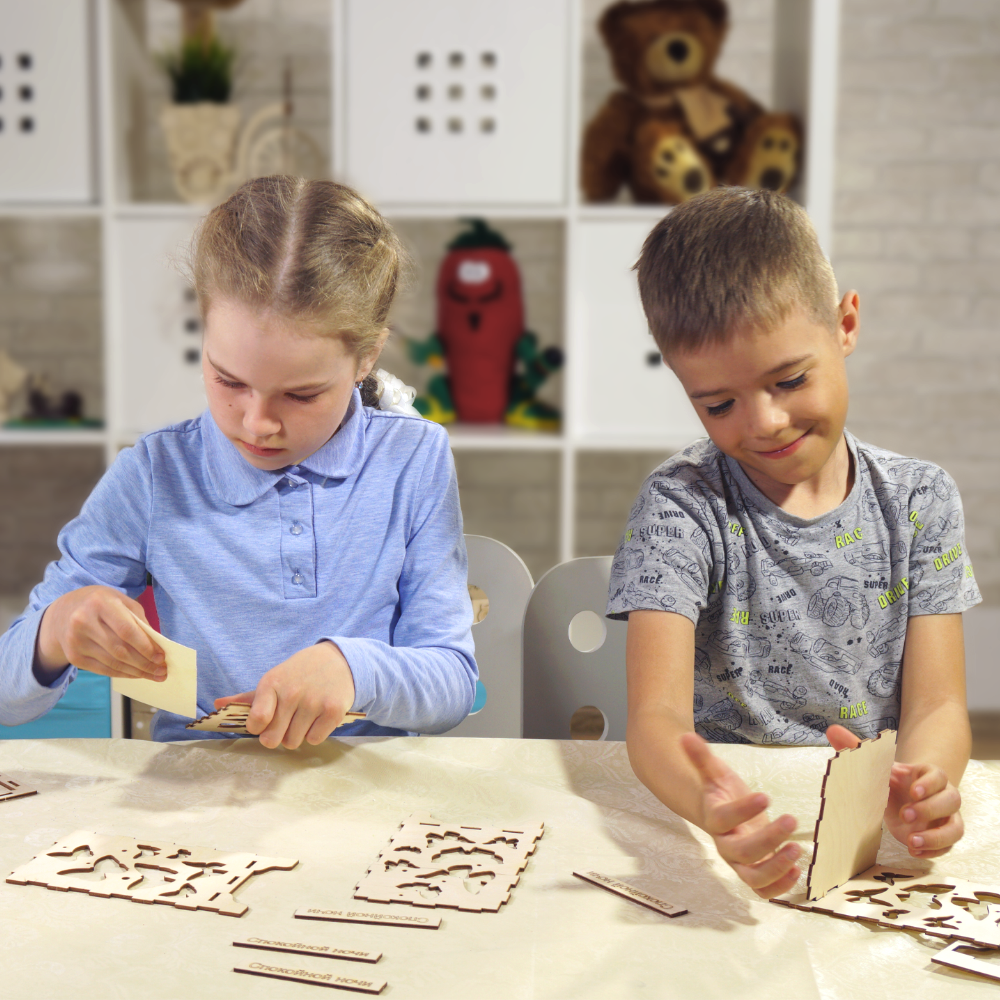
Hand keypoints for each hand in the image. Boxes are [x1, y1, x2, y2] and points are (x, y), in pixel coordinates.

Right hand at [36, 586, 165, 682]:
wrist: (64, 612)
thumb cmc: (101, 604)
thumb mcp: (121, 601)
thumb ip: (139, 621)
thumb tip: (156, 646)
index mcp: (99, 603)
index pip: (126, 630)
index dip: (145, 647)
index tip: (161, 657)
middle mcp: (83, 622)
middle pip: (120, 650)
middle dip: (144, 663)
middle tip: (162, 671)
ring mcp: (76, 641)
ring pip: (112, 663)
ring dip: (136, 672)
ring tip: (154, 675)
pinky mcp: (74, 657)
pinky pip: (103, 670)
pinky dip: (123, 674)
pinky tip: (136, 674)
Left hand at [215, 641, 356, 750]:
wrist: (339, 660)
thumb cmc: (300, 672)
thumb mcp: (274, 678)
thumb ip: (247, 697)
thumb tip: (217, 704)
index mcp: (272, 683)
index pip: (257, 720)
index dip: (257, 727)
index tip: (263, 722)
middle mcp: (293, 692)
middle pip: (272, 739)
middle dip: (276, 735)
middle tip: (285, 722)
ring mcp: (314, 702)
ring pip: (293, 742)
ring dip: (296, 735)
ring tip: (303, 717)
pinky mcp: (333, 711)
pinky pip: (314, 739)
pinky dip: (315, 733)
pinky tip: (317, 718)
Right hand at [680, 732, 801, 897]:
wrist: (719, 814)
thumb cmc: (719, 792)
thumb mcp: (713, 772)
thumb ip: (701, 756)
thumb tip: (685, 735)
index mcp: (714, 819)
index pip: (723, 819)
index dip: (742, 810)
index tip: (765, 796)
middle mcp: (725, 845)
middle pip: (742, 853)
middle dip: (768, 840)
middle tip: (791, 819)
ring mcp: (740, 862)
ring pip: (753, 878)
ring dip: (776, 868)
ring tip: (798, 848)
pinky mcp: (755, 871)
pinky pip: (764, 890)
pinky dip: (780, 887)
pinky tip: (798, 870)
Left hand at [824, 725, 963, 859]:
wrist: (902, 798)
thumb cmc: (889, 780)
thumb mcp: (874, 766)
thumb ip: (855, 747)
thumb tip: (831, 729)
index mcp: (927, 774)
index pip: (939, 775)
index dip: (929, 783)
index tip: (912, 790)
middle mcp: (943, 795)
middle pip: (952, 800)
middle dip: (930, 809)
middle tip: (904, 815)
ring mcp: (946, 817)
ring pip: (956, 828)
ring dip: (937, 836)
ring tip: (912, 841)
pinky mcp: (943, 836)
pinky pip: (949, 845)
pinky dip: (934, 850)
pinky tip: (913, 850)